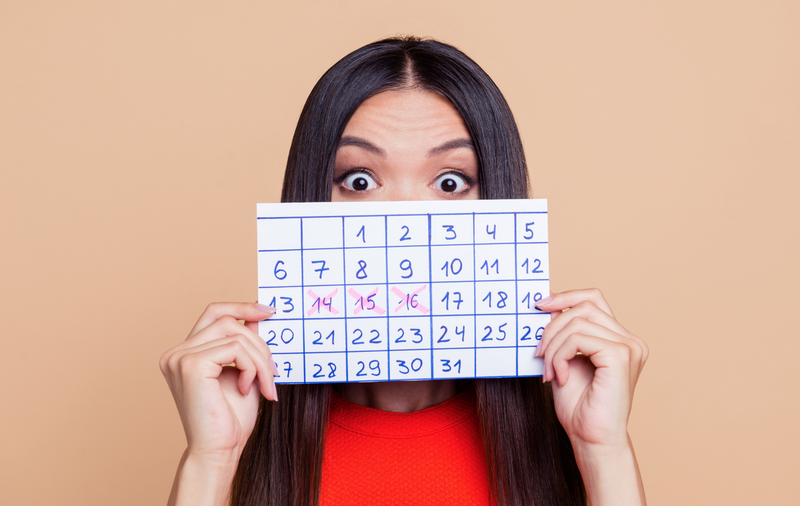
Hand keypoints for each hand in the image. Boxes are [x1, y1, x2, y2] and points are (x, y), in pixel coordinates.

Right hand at [159, 302, 277, 462]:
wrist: (220, 451)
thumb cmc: (231, 419)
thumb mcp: (245, 372)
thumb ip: (246, 345)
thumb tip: (259, 315)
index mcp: (185, 353)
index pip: (213, 313)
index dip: (240, 306)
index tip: (268, 311)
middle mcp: (176, 352)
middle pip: (228, 321)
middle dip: (259, 343)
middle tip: (274, 370)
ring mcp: (180, 357)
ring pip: (235, 334)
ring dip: (260, 359)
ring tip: (266, 384)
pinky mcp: (191, 365)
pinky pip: (235, 349)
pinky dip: (252, 367)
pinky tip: (248, 389)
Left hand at [535, 289, 647, 448]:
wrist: (591, 439)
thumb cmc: (579, 407)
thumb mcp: (564, 360)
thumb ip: (563, 333)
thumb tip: (548, 305)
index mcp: (620, 339)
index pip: (594, 299)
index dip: (566, 296)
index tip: (539, 305)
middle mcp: (630, 340)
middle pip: (583, 307)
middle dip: (552, 327)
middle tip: (538, 354)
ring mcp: (629, 347)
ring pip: (577, 322)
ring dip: (553, 346)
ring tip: (549, 371)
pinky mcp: (621, 356)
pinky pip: (578, 338)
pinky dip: (560, 356)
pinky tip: (559, 377)